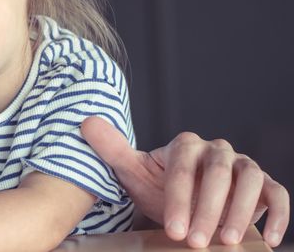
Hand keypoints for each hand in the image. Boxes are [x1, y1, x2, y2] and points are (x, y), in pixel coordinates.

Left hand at [82, 116, 289, 247]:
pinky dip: (277, 215)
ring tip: (226, 241)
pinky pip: (277, 194)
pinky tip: (269, 239)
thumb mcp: (134, 171)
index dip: (178, 198)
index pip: (183, 167)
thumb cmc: (159, 187)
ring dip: (241, 212)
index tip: (171, 228)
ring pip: (250, 181)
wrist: (185, 202)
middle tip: (195, 241)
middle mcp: (218, 150)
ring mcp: (244, 166)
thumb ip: (113, 150)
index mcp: (186, 145)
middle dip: (207, 209)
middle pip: (219, 174)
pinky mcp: (265, 185)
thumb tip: (87, 123)